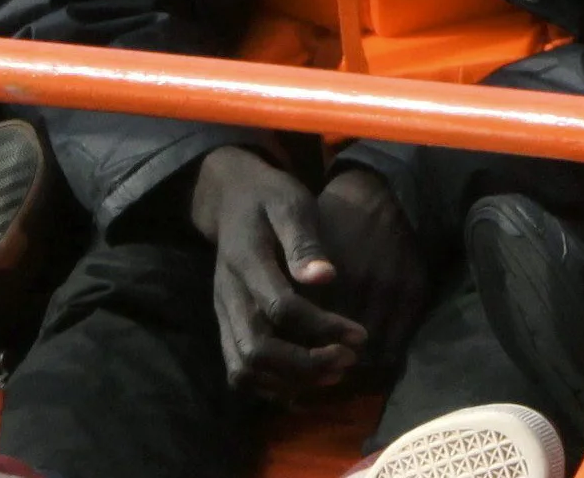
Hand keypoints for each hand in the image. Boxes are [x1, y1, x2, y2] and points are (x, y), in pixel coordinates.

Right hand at [193, 147, 379, 399]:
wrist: (230, 199)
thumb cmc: (270, 198)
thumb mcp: (291, 203)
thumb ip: (304, 241)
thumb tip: (327, 277)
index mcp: (246, 261)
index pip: (280, 307)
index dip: (321, 327)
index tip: (360, 334)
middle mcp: (228, 295)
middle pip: (256, 350)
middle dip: (305, 365)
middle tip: (348, 360)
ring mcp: (224, 314)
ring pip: (243, 369)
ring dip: (288, 381)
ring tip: (333, 374)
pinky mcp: (226, 326)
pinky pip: (239, 370)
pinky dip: (271, 385)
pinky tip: (307, 379)